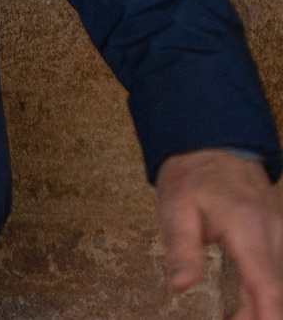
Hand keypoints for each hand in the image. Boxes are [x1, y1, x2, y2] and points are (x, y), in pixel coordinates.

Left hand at [161, 148, 282, 318]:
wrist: (215, 144)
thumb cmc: (192, 176)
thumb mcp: (174, 208)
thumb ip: (182, 248)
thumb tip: (180, 285)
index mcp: (248, 229)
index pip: (267, 285)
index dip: (266, 317)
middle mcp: (273, 233)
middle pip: (275, 290)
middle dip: (257, 316)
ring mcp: (280, 233)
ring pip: (276, 282)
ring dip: (260, 307)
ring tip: (232, 319)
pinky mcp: (279, 234)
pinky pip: (275, 270)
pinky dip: (263, 292)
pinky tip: (245, 306)